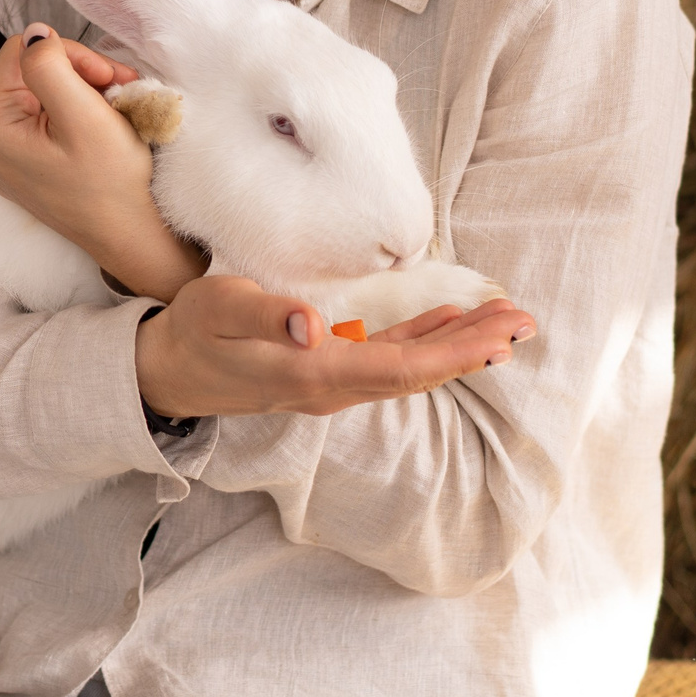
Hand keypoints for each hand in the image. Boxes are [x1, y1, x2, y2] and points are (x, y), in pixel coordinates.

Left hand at [0, 25, 205, 301]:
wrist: (129, 235)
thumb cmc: (110, 183)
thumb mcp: (83, 115)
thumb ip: (51, 65)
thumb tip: (35, 32)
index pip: (23, 51)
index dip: (72, 55)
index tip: (110, 79)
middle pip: (28, 69)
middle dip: (79, 72)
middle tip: (119, 89)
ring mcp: (0, 151)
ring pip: (41, 88)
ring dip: (82, 88)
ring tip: (114, 108)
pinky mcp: (20, 158)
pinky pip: (43, 113)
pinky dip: (76, 109)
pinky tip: (101, 124)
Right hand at [134, 274, 534, 420]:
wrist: (170, 371)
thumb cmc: (195, 332)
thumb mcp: (219, 309)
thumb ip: (264, 316)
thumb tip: (312, 326)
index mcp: (314, 373)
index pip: (401, 369)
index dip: (454, 352)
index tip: (499, 334)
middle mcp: (333, 387)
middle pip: (418, 373)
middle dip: (475, 349)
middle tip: (526, 321)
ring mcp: (333, 383)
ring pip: (410, 368)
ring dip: (458, 346)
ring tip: (504, 321)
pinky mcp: (327, 371)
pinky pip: (389, 361)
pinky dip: (426, 343)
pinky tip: (448, 324)